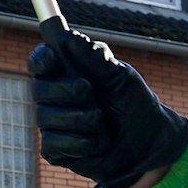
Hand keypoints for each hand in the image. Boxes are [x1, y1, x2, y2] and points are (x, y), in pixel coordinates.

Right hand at [28, 30, 187, 187]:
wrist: (149, 143)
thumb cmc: (134, 104)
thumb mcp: (122, 76)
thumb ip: (96, 57)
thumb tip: (68, 37)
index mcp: (67, 72)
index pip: (40, 61)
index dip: (41, 58)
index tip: (52, 57)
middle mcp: (54, 96)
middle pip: (38, 88)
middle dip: (66, 89)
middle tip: (89, 92)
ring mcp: (52, 124)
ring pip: (46, 117)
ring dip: (82, 118)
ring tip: (102, 121)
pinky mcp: (55, 150)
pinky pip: (55, 143)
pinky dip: (82, 141)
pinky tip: (98, 142)